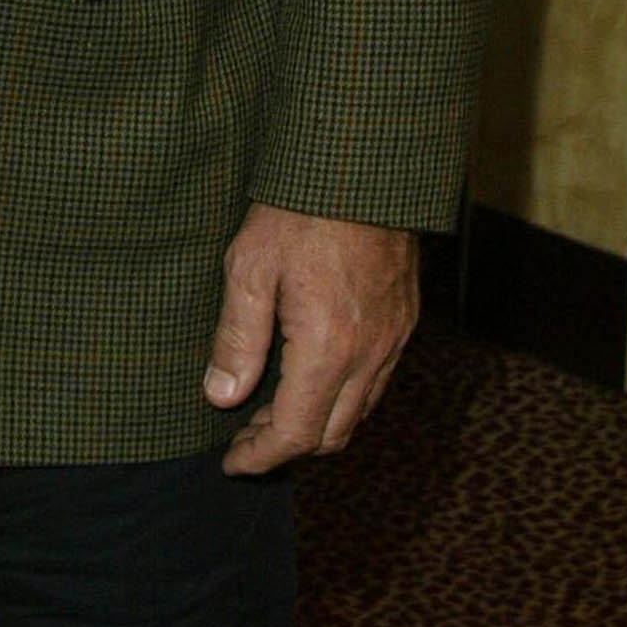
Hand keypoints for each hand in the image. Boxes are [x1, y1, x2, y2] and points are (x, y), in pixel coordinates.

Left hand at [205, 201, 418, 475]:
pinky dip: (343, 396)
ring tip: (271, 410)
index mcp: (329, 349)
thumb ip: (236, 339)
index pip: (295, 433)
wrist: (361, 165)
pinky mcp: (404, 319)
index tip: (232, 461)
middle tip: (245, 438)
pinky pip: (377, 381)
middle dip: (286, 447)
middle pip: (332, 434)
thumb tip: (222, 397)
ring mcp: (394, 338)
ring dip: (316, 423)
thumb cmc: (299, 210)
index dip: (260, 456)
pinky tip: (311, 376)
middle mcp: (370, 354)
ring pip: (359, 412)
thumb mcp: (249, 268)